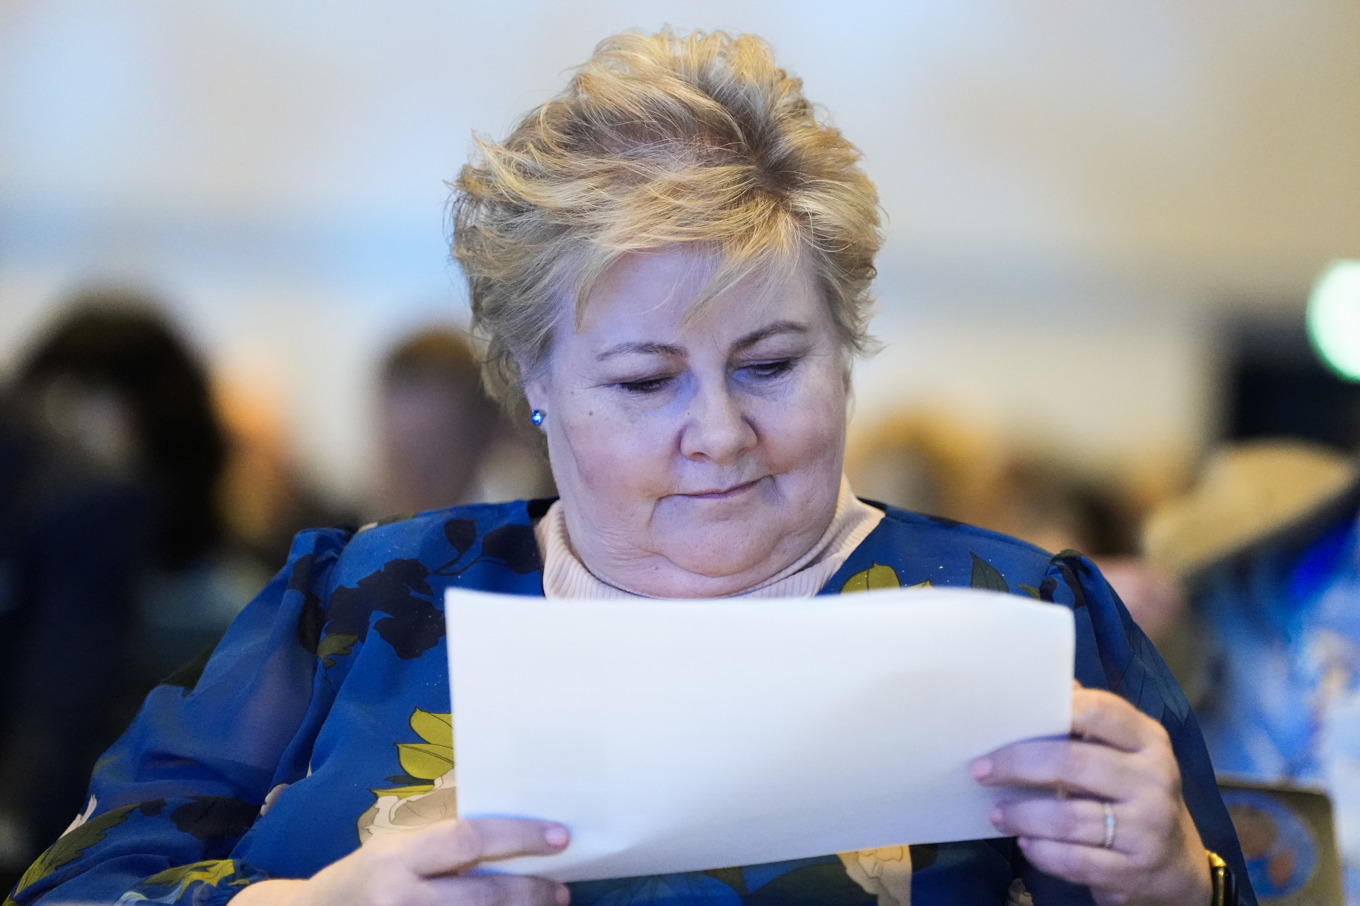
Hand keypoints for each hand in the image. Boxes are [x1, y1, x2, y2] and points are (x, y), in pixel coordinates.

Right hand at [231, 817, 570, 905]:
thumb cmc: (372, 871)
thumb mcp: (399, 843)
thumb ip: (447, 835)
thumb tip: (516, 819)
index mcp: (399, 857)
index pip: (469, 840)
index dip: (518, 837)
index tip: (559, 836)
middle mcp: (401, 898)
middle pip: (482, 897)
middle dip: (530, 892)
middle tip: (562, 888)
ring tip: (549, 905)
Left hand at [971, 684, 1210, 905]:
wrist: (1177, 864)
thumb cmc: (1133, 794)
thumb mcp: (1123, 754)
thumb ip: (1086, 724)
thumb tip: (1034, 689)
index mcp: (1148, 740)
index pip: (1097, 711)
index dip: (1049, 711)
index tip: (1006, 720)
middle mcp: (1154, 780)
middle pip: (1072, 762)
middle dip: (1017, 764)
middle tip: (981, 770)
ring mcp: (1147, 828)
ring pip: (1068, 818)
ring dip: (1022, 815)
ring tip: (996, 813)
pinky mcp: (1134, 871)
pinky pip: (1074, 860)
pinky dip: (1042, 852)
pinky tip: (1025, 843)